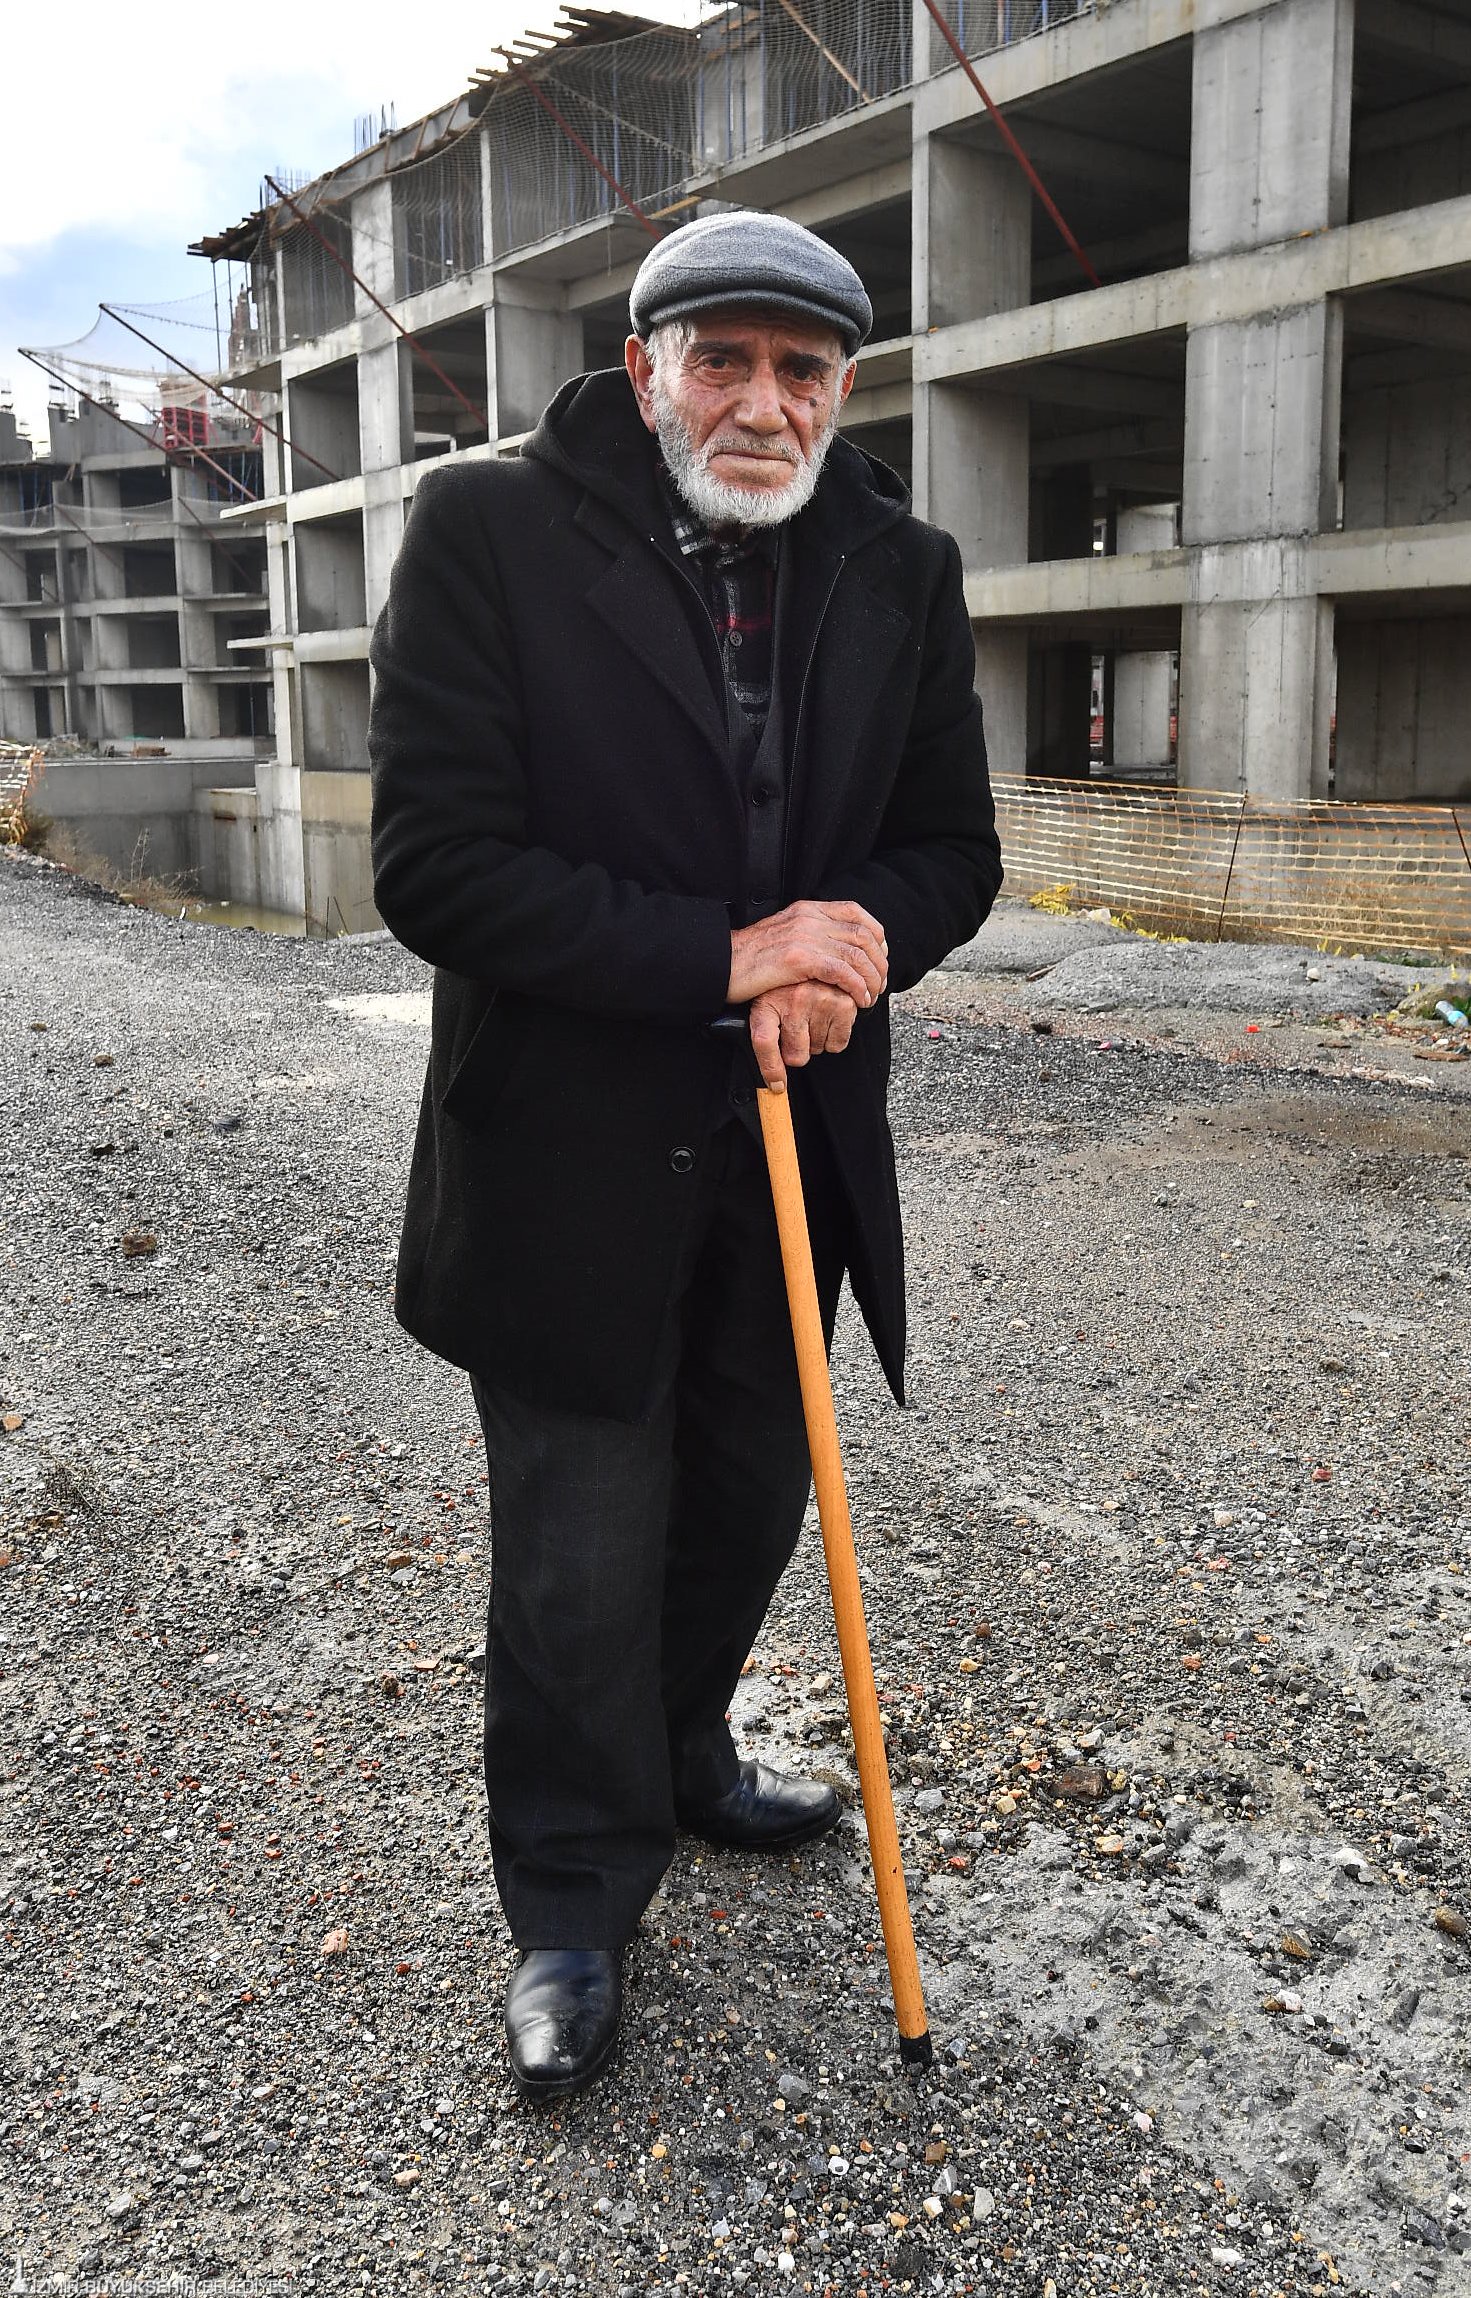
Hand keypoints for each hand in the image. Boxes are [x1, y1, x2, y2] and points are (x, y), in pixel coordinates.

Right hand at [727, 899, 887, 1008]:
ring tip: (871, 997)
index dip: (876, 936)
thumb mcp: (784, 935)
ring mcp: (803, 936)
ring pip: (856, 954)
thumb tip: (835, 948)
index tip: (879, 958)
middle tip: (879, 984)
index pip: (855, 913)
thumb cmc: (751, 959)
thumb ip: (809, 934)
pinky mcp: (798, 959)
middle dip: (878, 962)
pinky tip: (858, 1001)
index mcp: (807, 909)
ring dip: (871, 979)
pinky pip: (841, 971)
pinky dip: (856, 987)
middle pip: (862, 935)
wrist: (721, 964)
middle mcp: (809, 918)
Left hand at [748, 983, 858, 1091]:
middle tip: (795, 1028)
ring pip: (818, 1049)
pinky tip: (827, 1018)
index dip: (771, 1069)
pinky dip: (834, 1038)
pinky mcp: (844, 1004)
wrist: (807, 962)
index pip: (765, 1041)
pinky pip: (838, 1044)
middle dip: (797, 1048)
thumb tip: (775, 1084)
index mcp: (768, 1002)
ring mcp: (821, 1000)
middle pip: (796, 1056)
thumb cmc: (784, 988)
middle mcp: (794, 999)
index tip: (777, 1086)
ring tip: (812, 1018)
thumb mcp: (762, 1004)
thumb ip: (764, 1037)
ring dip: (816, 1040)